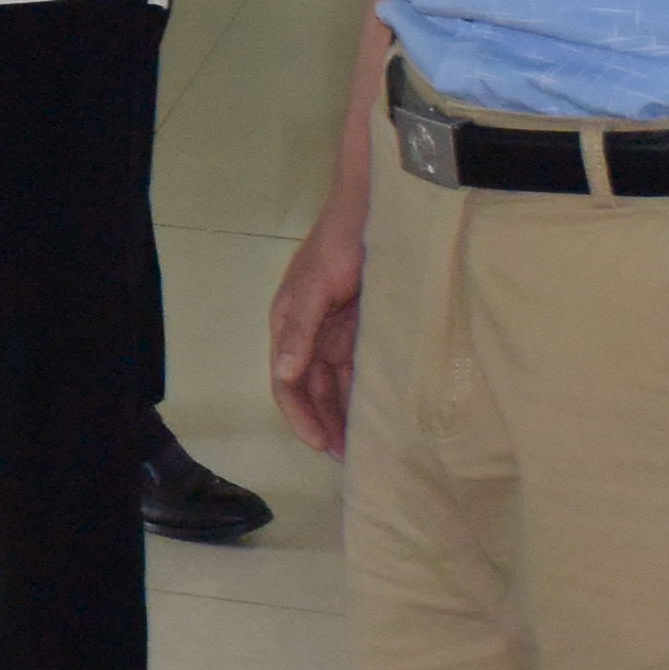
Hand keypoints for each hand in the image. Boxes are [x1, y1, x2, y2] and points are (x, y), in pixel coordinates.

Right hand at [266, 211, 362, 456]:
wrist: (375, 212)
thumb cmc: (339, 244)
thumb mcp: (315, 285)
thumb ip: (299, 329)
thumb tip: (285, 372)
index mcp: (289, 326)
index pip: (287, 383)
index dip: (300, 416)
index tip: (322, 444)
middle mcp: (310, 336)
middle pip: (312, 391)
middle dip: (325, 424)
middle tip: (350, 457)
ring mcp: (338, 334)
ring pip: (337, 385)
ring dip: (346, 414)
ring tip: (367, 445)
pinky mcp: (364, 331)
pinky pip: (361, 370)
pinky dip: (366, 393)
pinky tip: (383, 412)